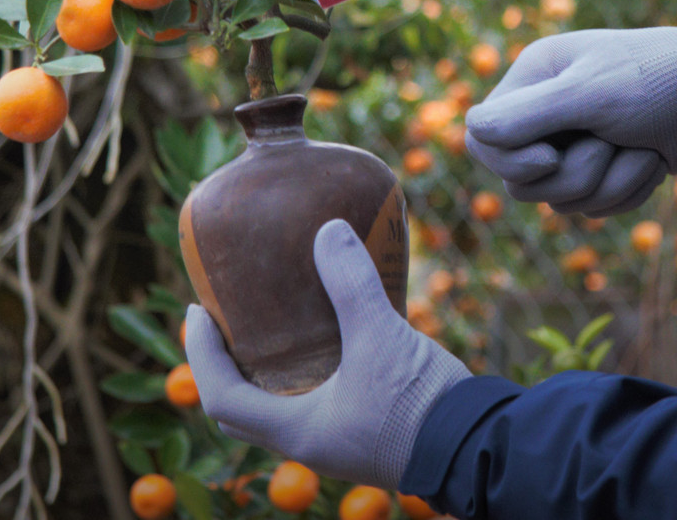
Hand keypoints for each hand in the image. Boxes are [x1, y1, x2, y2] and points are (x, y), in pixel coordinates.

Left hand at [185, 219, 471, 488]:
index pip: (220, 397)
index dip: (201, 354)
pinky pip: (315, 401)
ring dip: (265, 369)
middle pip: (242, 407)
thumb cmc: (419, 404)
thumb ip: (352, 283)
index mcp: (294, 430)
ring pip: (279, 407)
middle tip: (226, 317)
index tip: (199, 312)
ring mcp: (335, 441)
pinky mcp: (363, 432)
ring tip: (270, 321)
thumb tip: (328, 230)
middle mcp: (306, 442)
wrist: (476, 447)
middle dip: (226, 362)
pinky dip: (305, 371)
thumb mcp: (380, 336)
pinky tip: (326, 336)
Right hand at [464, 27, 676, 216]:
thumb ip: (528, 114)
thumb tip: (471, 131)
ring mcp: (572, 145)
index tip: (552, 154)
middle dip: (575, 173)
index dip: (511, 159)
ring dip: (609, 182)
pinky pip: (593, 207)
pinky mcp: (601, 170)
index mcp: (532, 79)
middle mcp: (544, 112)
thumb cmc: (661, 80)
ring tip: (642, 148)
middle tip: (611, 144)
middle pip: (520, 181)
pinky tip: (653, 161)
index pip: (482, 136)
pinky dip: (628, 189)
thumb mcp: (593, 93)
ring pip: (559, 200)